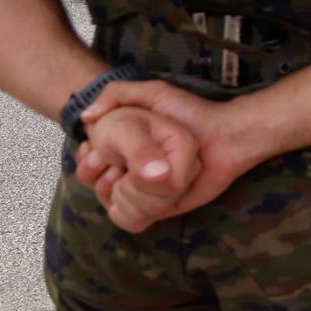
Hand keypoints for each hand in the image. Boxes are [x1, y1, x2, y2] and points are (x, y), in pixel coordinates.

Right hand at [78, 79, 276, 225]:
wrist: (224, 138)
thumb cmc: (190, 114)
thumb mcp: (154, 93)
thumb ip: (117, 94)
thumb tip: (86, 117)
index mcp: (125, 148)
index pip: (88, 161)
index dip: (88, 157)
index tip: (93, 147)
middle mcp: (130, 171)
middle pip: (93, 182)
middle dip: (98, 170)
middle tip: (115, 161)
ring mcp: (142, 191)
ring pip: (107, 200)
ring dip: (116, 187)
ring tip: (131, 172)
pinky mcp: (156, 207)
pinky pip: (129, 217)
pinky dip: (131, 206)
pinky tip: (145, 188)